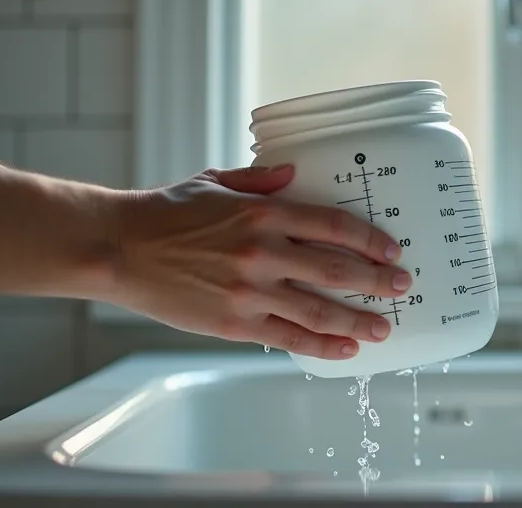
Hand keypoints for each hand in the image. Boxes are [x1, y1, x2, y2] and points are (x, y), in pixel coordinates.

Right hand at [105, 164, 410, 358]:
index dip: (368, 239)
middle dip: (375, 282)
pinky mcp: (233, 323)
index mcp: (262, 213)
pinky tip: (346, 348)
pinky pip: (288, 338)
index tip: (391, 249)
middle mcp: (262, 252)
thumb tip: (297, 172)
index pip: (332, 225)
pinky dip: (321, 345)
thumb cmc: (166, 212)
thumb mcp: (215, 181)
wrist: (118, 248)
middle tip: (402, 287)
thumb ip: (261, 180)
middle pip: (335, 270)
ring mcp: (249, 291)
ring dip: (357, 320)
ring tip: (384, 327)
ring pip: (318, 310)